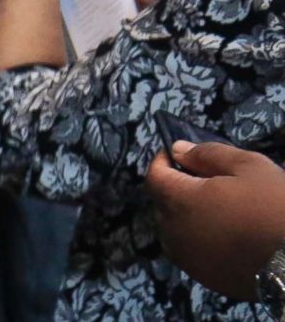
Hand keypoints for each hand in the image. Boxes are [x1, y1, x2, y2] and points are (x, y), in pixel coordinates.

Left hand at [147, 141, 284, 299]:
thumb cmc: (275, 207)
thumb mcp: (248, 166)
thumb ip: (208, 154)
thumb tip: (177, 149)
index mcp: (179, 202)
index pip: (154, 176)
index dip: (164, 161)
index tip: (179, 154)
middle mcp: (173, 232)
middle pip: (164, 202)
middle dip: (178, 187)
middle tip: (209, 182)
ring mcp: (187, 259)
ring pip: (175, 229)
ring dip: (188, 216)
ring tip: (219, 210)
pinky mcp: (205, 278)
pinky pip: (191, 252)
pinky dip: (200, 240)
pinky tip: (226, 236)